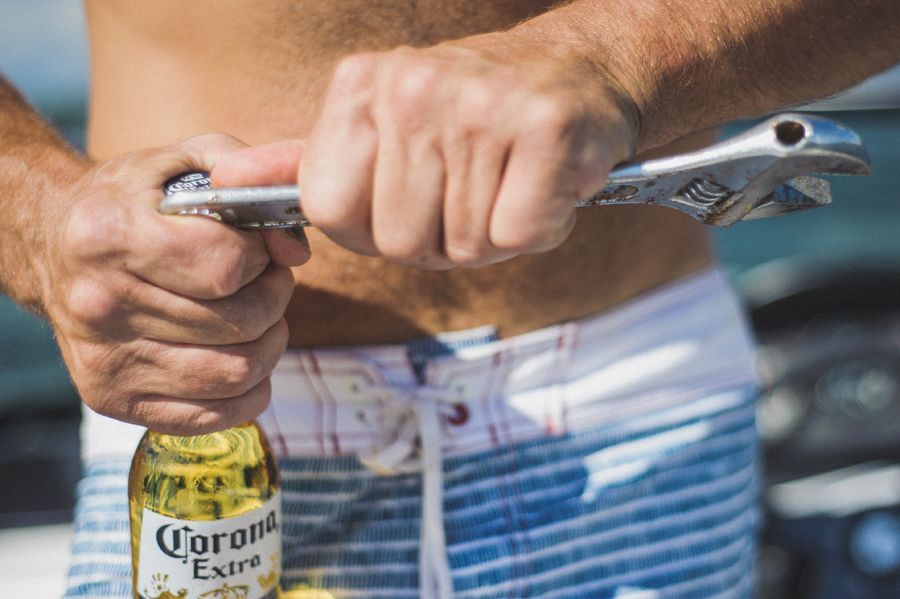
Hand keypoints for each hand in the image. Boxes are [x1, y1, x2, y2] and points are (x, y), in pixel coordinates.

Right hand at [37, 134, 309, 433]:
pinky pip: (213, 415)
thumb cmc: (131, 202)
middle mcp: (99, 304)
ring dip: (269, 345)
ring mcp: (104, 360)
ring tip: (257, 318)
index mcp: (110, 237)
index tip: (254, 248)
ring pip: (235, 373)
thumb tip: (293, 249)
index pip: (226, 266)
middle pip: (239, 323)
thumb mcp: (184, 162)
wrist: (54, 246)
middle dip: (274, 299)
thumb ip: (248, 184)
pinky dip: (248, 391)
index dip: (260, 257)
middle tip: (265, 282)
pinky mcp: (112, 399)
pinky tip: (240, 355)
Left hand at [215, 34, 636, 268]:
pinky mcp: (545, 129)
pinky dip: (539, 227)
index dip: (374, 226)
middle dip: (439, 238)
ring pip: (463, 244)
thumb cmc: (471, 113)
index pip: (330, 213)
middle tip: (471, 192)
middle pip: (397, 240)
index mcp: (359, 85)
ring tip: (507, 183)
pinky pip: (518, 235)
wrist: (577, 70)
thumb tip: (222, 183)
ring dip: (490, 234)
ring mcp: (480, 105)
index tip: (413, 197)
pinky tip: (542, 185)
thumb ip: (305, 164)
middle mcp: (412, 87)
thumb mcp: (379, 126)